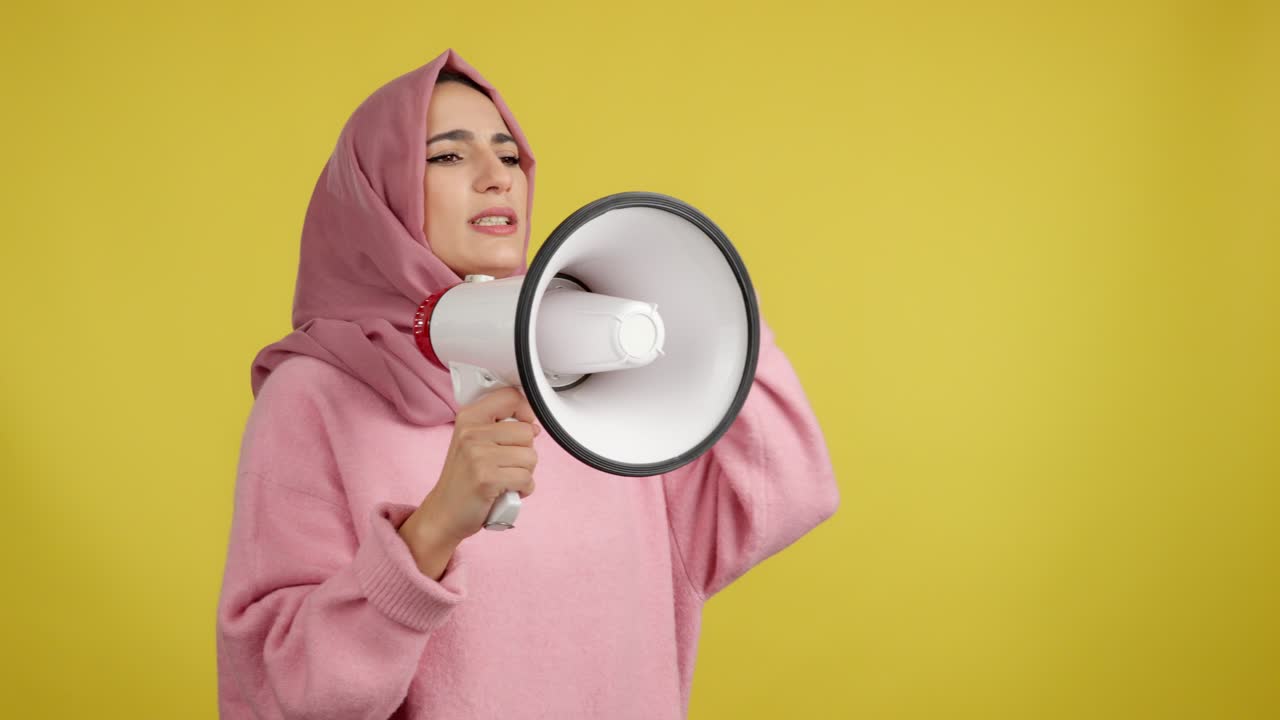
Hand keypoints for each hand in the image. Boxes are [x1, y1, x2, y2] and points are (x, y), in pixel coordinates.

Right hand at [405, 387, 539, 553]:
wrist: (443, 513)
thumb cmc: (463, 479)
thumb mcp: (473, 442)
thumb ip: (499, 427)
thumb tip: (533, 426)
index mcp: (469, 417)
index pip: (512, 397)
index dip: (525, 413)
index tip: (520, 428)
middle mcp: (472, 432)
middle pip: (527, 432)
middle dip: (525, 452)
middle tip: (506, 465)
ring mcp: (478, 455)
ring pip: (531, 457)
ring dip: (525, 473)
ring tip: (505, 478)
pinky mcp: (487, 478)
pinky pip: (527, 479)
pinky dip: (523, 490)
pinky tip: (506, 491)